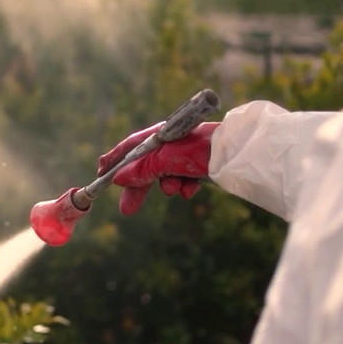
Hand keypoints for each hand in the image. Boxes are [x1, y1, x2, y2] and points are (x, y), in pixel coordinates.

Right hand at [97, 121, 219, 214]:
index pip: (131, 147)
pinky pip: (185, 180)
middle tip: (127, 210)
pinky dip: (186, 186)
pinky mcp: (201, 165)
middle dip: (139, 188)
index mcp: (161, 133)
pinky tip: (191, 189)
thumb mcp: (167, 160)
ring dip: (169, 185)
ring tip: (176, 189)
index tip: (102, 176)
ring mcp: (187, 154)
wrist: (240, 154)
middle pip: (147, 166)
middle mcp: (172, 142)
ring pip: (167, 176)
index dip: (116, 161)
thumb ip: (142, 169)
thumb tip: (119, 179)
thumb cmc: (202, 149)